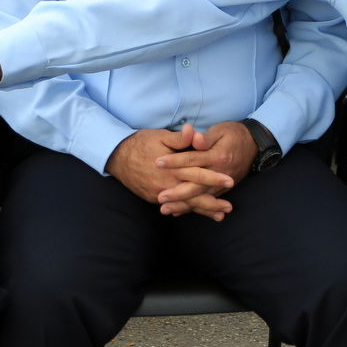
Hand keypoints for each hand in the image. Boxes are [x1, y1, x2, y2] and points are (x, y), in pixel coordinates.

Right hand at [105, 126, 232, 212]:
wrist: (117, 157)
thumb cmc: (140, 143)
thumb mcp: (160, 136)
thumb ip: (179, 138)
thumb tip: (193, 131)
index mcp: (172, 168)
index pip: (197, 174)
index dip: (214, 178)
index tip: (229, 181)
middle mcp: (166, 184)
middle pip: (193, 196)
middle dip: (212, 202)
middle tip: (229, 208)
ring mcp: (159, 193)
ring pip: (185, 204)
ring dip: (203, 210)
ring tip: (219, 216)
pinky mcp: (153, 198)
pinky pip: (173, 206)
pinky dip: (186, 210)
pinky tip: (197, 213)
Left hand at [155, 121, 258, 219]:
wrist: (255, 144)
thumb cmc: (234, 134)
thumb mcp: (220, 130)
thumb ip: (206, 137)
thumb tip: (194, 137)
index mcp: (217, 156)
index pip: (192, 160)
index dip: (174, 161)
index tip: (157, 162)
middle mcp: (220, 173)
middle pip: (195, 185)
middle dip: (177, 193)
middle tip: (160, 197)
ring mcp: (222, 184)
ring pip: (200, 197)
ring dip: (183, 205)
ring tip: (165, 210)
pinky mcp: (223, 189)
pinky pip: (207, 200)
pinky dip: (193, 208)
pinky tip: (179, 212)